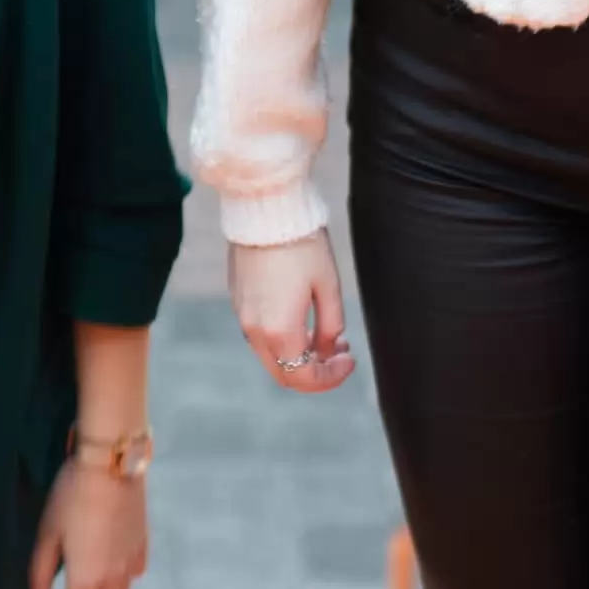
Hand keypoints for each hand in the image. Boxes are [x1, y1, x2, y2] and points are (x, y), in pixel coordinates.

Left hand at [26, 459, 147, 588]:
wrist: (111, 464)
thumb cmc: (71, 497)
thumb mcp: (47, 533)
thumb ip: (40, 573)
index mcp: (86, 580)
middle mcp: (113, 580)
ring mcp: (131, 564)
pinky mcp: (142, 546)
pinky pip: (132, 579)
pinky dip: (117, 586)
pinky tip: (106, 570)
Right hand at [229, 235, 357, 393]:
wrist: (265, 210)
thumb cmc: (302, 246)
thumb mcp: (328, 287)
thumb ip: (330, 326)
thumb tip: (327, 348)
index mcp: (279, 331)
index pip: (305, 378)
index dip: (332, 377)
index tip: (350, 360)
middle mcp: (255, 330)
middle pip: (284, 374)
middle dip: (315, 372)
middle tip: (339, 353)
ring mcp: (242, 315)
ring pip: (271, 355)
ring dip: (298, 355)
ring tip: (325, 335)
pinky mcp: (238, 299)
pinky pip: (260, 333)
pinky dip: (282, 338)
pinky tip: (301, 318)